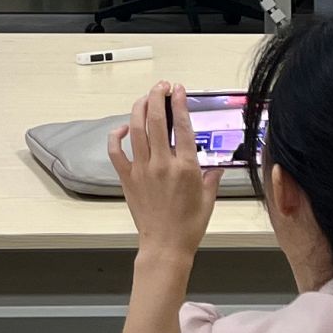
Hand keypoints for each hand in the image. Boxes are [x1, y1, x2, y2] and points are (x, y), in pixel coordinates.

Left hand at [109, 82, 220, 262]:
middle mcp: (162, 164)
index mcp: (186, 168)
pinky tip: (123, 127)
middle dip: (158, 97)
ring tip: (146, 97)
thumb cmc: (189, 225)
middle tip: (161, 86)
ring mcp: (142, 170)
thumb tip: (216, 166)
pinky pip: (116, 152)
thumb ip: (211, 177)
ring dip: (140, 108)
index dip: (180, 104)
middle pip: (157, 121)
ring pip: (136, 130)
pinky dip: (116, 136)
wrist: (166, 246)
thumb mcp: (208, 199)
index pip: (183, 127)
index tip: (178, 90)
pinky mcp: (127, 178)